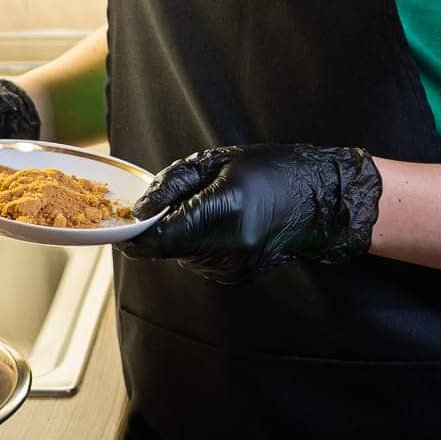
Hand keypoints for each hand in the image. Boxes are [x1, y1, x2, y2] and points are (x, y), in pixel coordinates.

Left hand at [122, 142, 382, 284]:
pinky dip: (201, 246)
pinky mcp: (239, 277)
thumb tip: (140, 209)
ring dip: (182, 237)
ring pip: (184, 257)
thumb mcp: (217, 162)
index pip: (161, 237)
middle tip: (174, 203)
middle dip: (161, 229)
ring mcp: (235, 267)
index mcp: (222, 211)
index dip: (135, 235)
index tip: (122, 227)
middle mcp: (228, 246)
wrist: (318, 200)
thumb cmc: (269, 170)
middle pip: (169, 248)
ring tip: (210, 209)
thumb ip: (173, 184)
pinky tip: (224, 225)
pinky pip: (203, 263)